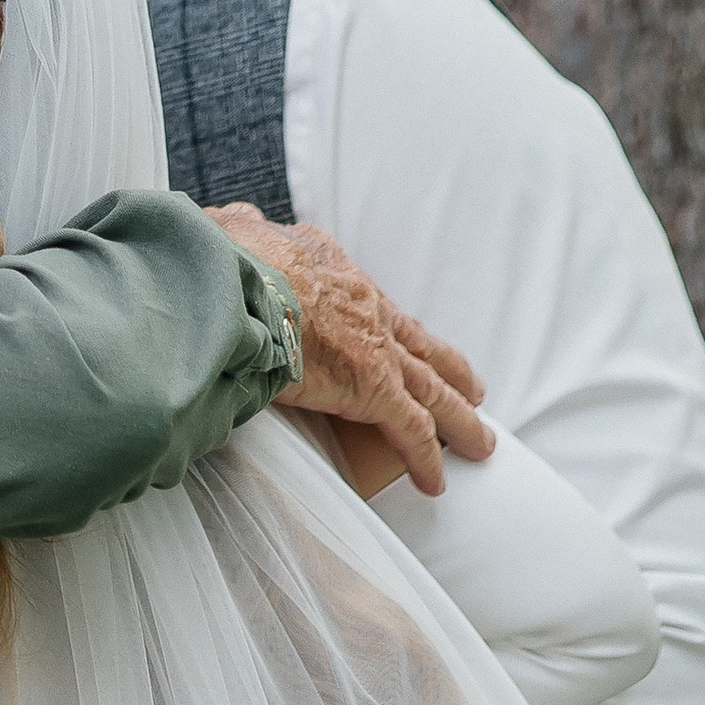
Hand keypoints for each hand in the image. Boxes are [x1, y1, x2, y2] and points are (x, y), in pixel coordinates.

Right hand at [212, 204, 490, 495]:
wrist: (241, 284)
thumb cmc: (227, 260)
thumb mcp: (232, 231)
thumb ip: (238, 230)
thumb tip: (233, 223)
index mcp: (329, 267)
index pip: (367, 299)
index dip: (387, 321)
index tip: (398, 335)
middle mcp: (364, 305)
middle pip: (417, 342)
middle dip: (447, 367)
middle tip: (472, 388)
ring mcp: (374, 347)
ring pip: (430, 387)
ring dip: (457, 414)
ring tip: (477, 438)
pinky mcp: (374, 389)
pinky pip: (410, 430)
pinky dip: (426, 457)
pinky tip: (435, 481)